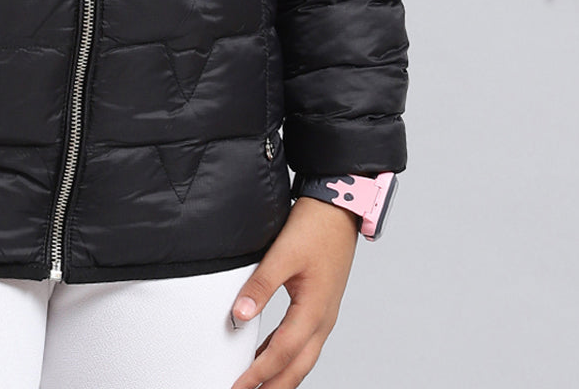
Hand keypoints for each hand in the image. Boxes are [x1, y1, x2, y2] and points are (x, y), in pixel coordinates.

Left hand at [228, 195, 358, 388]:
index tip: (238, 387)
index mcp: (314, 311)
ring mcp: (324, 314)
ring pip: (303, 358)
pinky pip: (303, 341)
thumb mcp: (283, 254)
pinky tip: (268, 354)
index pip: (282, 353)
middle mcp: (323, 319)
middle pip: (297, 367)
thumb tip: (240, 315)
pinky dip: (285, 354)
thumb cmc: (316, 228)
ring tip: (258, 386)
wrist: (340, 208)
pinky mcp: (321, 305)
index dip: (259, 374)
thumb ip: (260, 286)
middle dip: (273, 387)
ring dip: (281, 375)